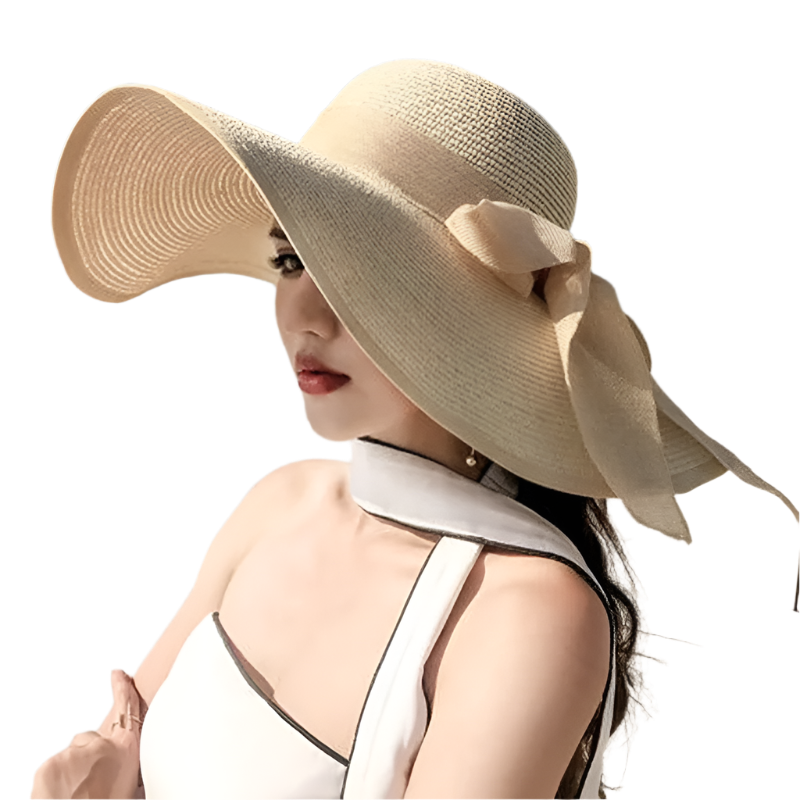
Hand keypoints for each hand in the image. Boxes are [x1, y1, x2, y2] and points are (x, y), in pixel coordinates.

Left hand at [30, 667, 143, 799]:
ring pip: (66, 759)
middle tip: (87, 788)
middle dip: (83, 758)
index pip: (125, 707)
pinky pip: (49, 770)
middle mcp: (101, 744)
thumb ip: (121, 766)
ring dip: (66, 775)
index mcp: (126, 749)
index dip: (120, 687)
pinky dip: (50, 784)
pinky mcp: (48, 765)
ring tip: (73, 798)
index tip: (116, 673)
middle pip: (86, 739)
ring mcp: (72, 752)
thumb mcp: (128, 788)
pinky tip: (59, 799)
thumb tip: (118, 764)